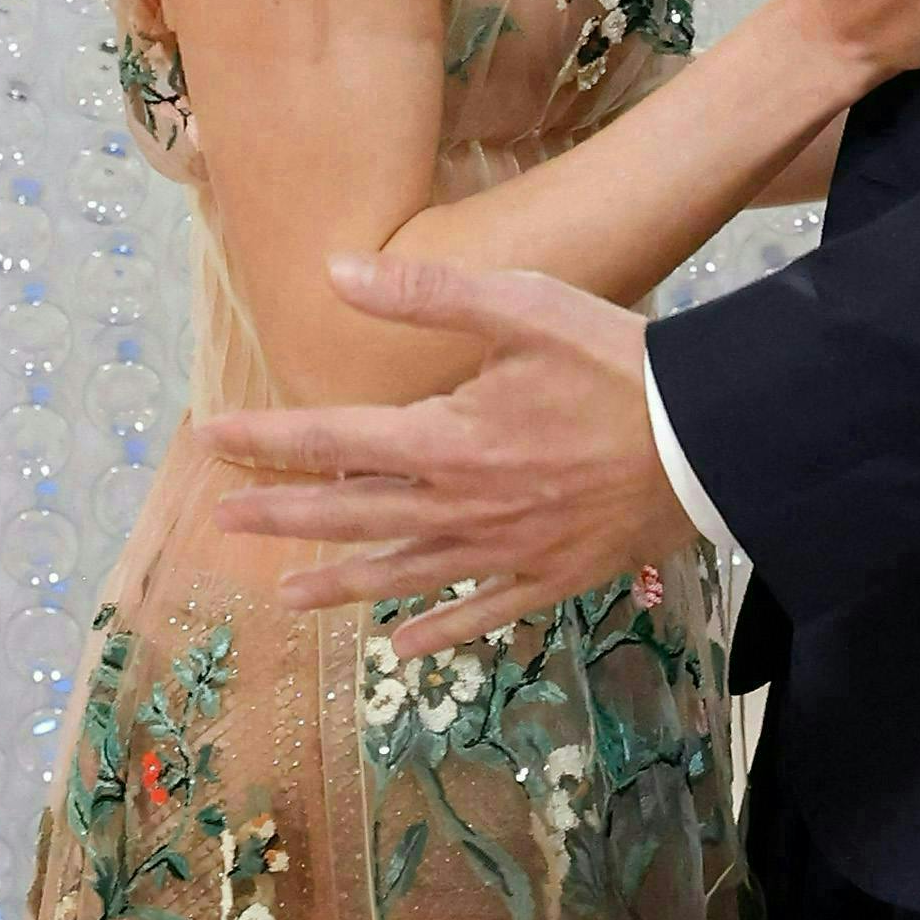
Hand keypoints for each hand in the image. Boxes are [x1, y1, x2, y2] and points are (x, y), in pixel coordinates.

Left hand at [203, 260, 688, 631]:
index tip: (210, 441)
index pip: (331, 443)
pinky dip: (435, 631)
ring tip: (287, 596)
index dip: (267, 442)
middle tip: (221, 522)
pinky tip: (402, 646)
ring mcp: (505, 552)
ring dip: (340, 583)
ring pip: (403, 574)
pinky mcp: (552, 578)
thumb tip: (335, 273)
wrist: (709, 440)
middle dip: (282, 516)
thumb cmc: (618, 362)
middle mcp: (462, 507)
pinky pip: (477, 613)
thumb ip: (427, 293)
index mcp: (447, 440)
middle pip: (351, 517)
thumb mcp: (524, 306)